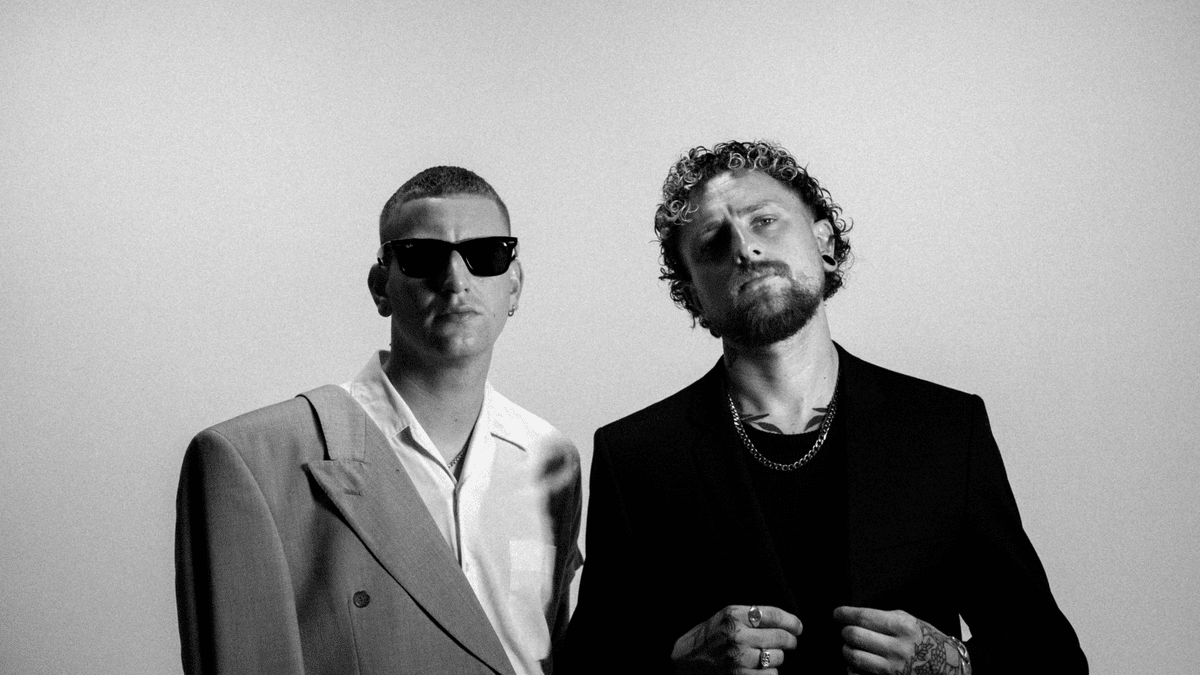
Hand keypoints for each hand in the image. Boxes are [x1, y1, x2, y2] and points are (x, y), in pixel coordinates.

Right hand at [671, 605, 801, 673]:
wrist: (683, 661)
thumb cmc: (707, 638)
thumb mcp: (724, 618)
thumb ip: (750, 617)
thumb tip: (787, 624)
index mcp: (733, 615)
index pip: (774, 615)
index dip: (792, 622)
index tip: (798, 628)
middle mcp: (737, 635)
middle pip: (780, 637)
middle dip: (790, 641)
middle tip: (790, 643)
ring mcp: (738, 658)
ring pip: (778, 658)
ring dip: (777, 658)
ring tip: (766, 656)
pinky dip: (769, 673)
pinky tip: (758, 669)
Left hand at [833, 606, 969, 674]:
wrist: (948, 667)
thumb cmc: (928, 641)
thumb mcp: (910, 621)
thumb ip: (885, 618)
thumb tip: (856, 616)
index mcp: (903, 627)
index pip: (864, 617)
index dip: (845, 614)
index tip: (837, 614)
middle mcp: (897, 649)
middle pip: (855, 636)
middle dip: (846, 632)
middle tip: (846, 631)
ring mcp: (893, 669)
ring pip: (854, 657)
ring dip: (847, 650)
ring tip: (851, 647)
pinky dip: (853, 669)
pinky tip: (857, 664)